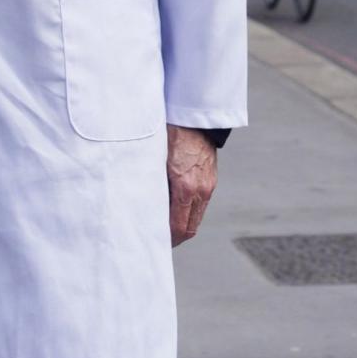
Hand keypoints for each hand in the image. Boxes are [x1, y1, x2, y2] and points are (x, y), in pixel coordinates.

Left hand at [166, 124, 216, 245]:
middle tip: (161, 239)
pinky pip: (201, 204)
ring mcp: (208, 185)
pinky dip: (190, 210)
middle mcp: (200, 189)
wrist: (194, 116)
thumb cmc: (170, 134)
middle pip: (191, 227)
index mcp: (185, 186)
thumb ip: (155, 182)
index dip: (168, 238)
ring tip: (167, 226)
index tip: (157, 241)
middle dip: (176, 237)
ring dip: (184, 224)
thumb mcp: (157, 159)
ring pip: (197, 217)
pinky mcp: (211, 179)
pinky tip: (177, 207)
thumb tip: (145, 202)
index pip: (179, 226)